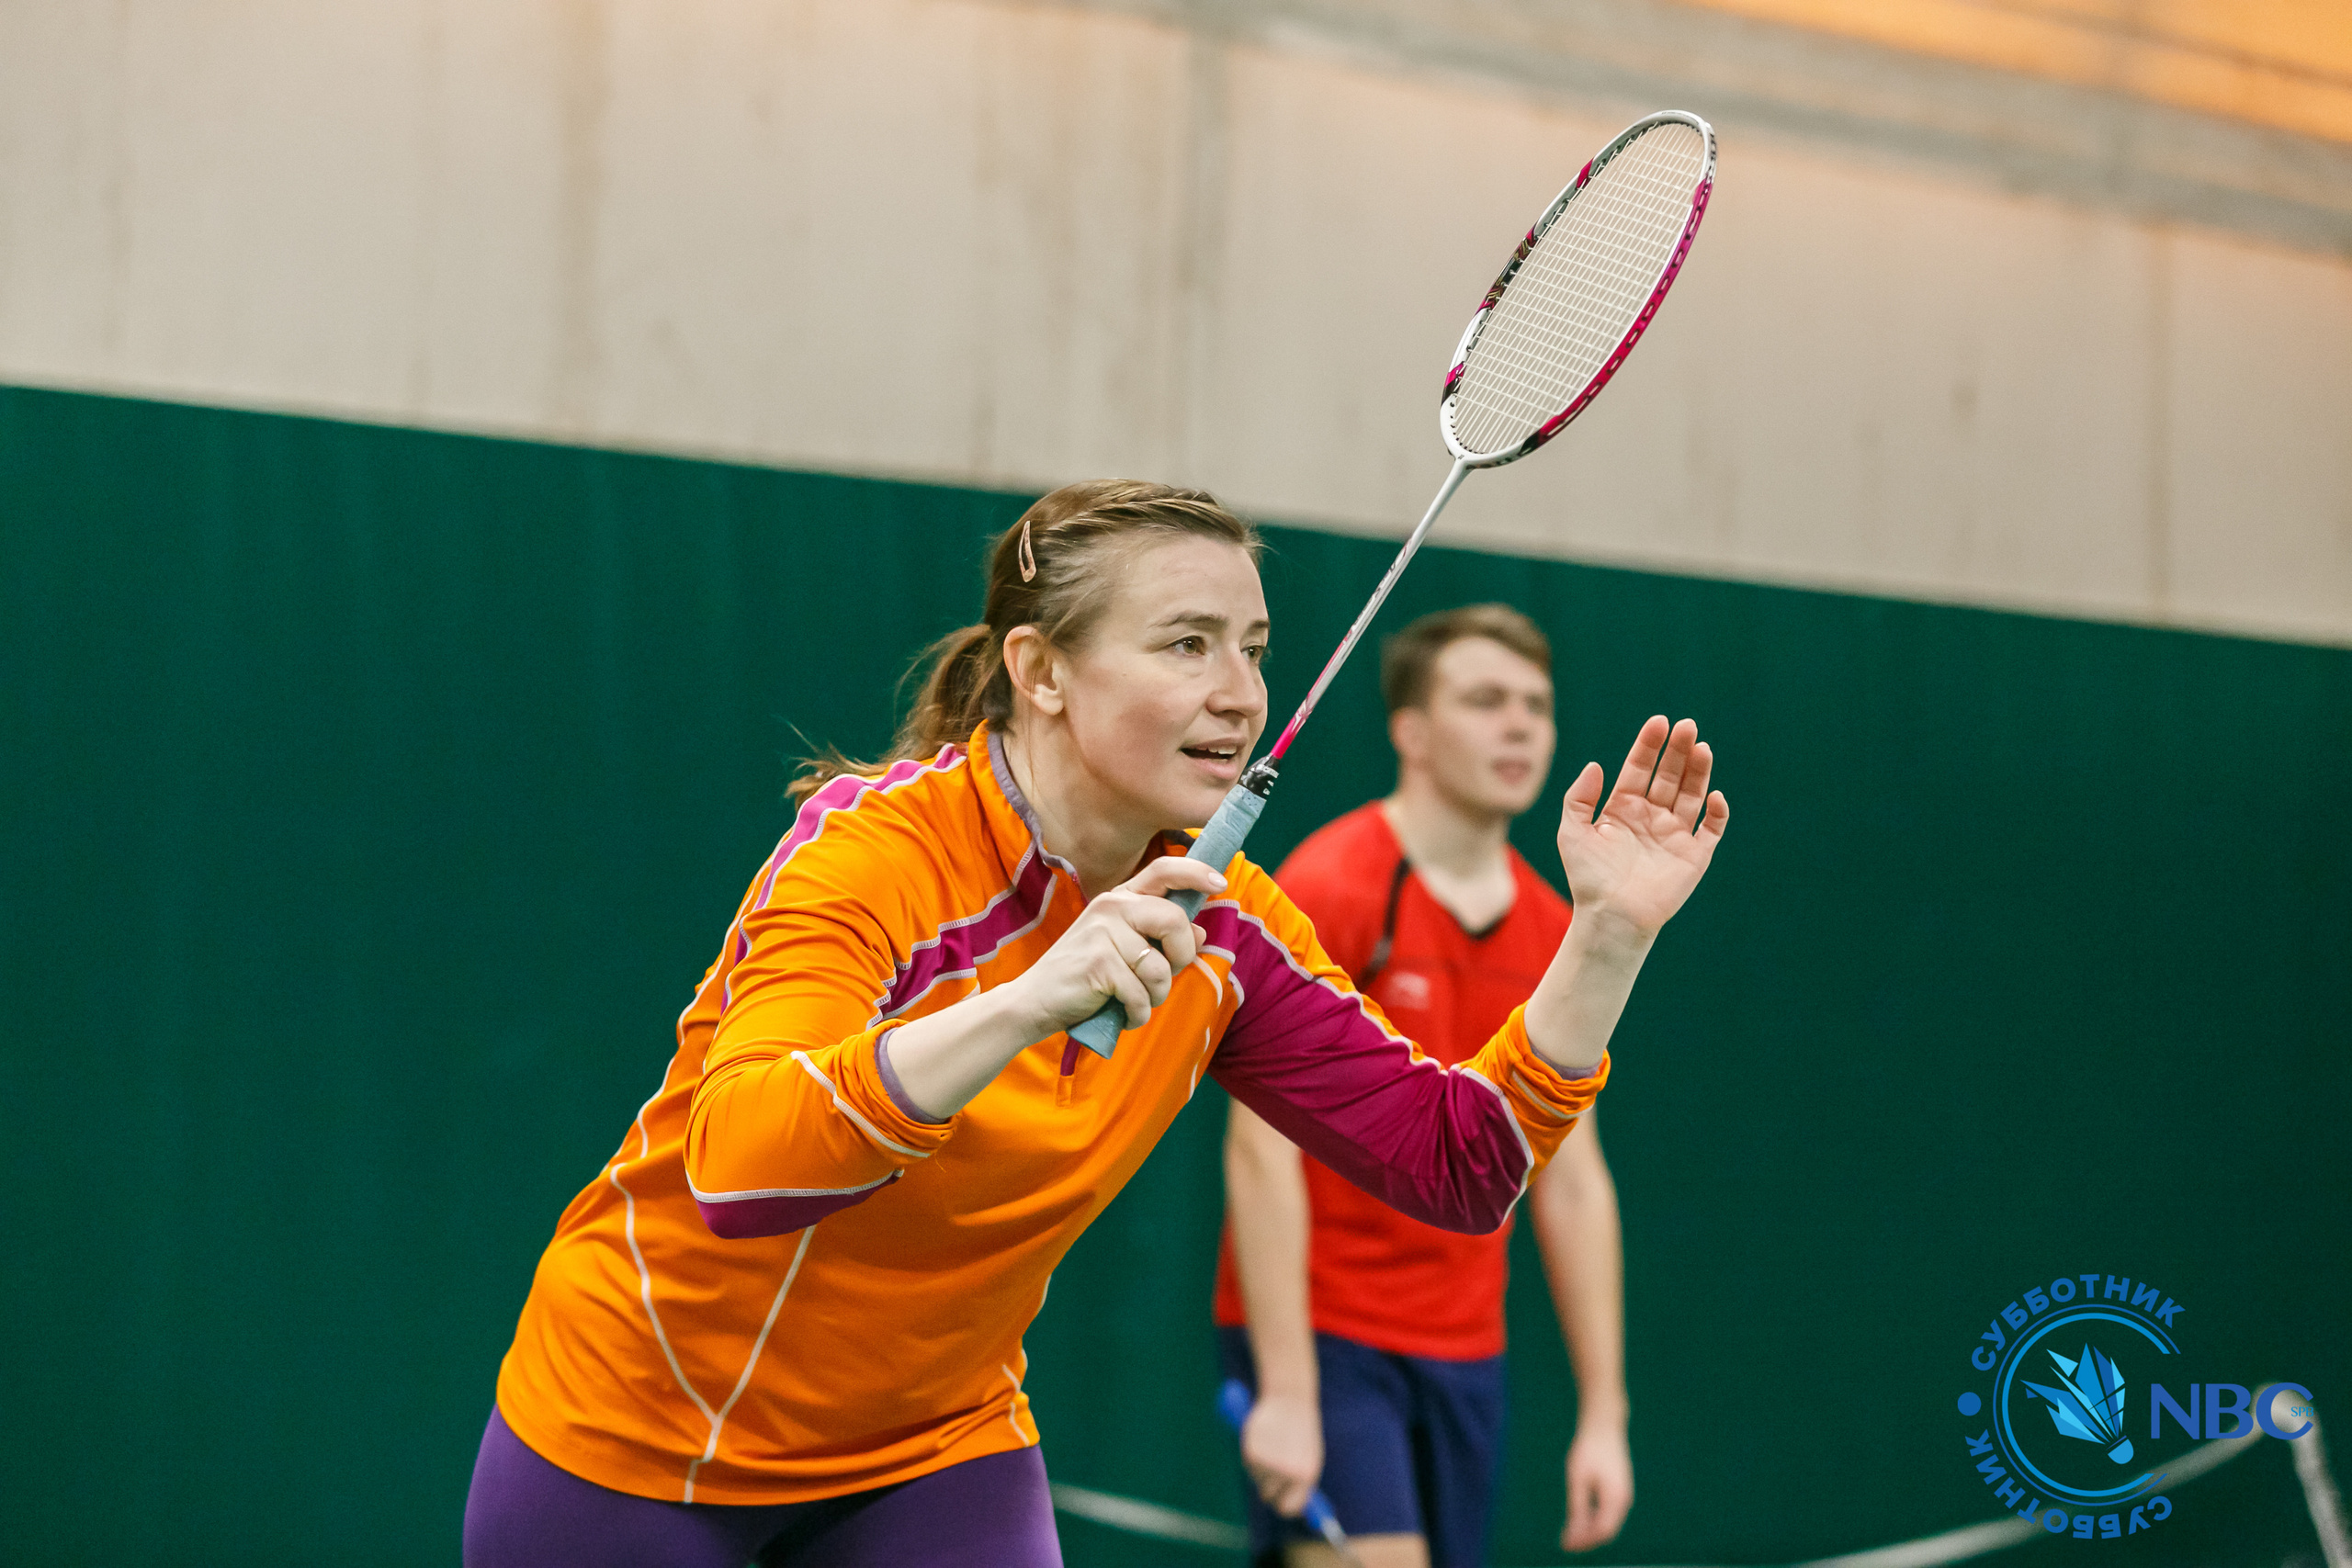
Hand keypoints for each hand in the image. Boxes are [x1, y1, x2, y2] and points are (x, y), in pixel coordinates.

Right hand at [1008, 855, 1221, 1034]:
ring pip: (1160, 968)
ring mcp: (1102, 933)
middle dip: (1181, 957)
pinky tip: (1121, 1013)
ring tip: (1133, 1000)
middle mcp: (1111, 906)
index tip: (1220, 881)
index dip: (1196, 871)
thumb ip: (1159, 937)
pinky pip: (1141, 994)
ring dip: (1155, 996)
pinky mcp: (1098, 963)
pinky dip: (1137, 1013)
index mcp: (1120, 898)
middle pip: (1174, 920)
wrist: (1035, 1000)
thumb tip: (1198, 931)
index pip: (1163, 870)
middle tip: (1160, 978)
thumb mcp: (1124, 950)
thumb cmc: (1086, 975)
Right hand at [1241, 1390, 1323, 1517]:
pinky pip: (1248, 1464)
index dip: (1283, 1505)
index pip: (1289, 1507)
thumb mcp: (1306, 1457)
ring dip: (1261, 1467)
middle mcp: (1287, 1474)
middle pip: (1268, 1496)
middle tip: (1272, 1471)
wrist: (1290, 1399)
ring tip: (1272, 1444)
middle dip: (1268, 1487)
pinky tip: (1263, 1437)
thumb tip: (1292, 1507)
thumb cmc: (1301, 1429)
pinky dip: (1252, 1453)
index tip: (1279, 1499)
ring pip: (1257, 1478)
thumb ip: (1299, 1483)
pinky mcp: (1252, 1454)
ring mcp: (1269, 1465)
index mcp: (1306, 1476)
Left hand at [1556, 716, 1727, 938]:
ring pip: (1692, 795)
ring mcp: (1674, 835)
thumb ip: (1579, 797)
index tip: (1659, 723)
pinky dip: (1716, 813)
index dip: (1650, 745)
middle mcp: (1652, 816)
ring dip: (1699, 772)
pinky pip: (1711, 830)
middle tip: (1688, 727)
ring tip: (1702, 747)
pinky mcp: (1693, 856)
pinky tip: (1713, 796)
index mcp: (1624, 808)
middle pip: (1670, 776)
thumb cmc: (1588, 878)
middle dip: (1679, 751)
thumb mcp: (1572, 832)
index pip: (1640, 768)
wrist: (1610, 917)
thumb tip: (1596, 764)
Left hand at [1562, 1422, 1633, 1550]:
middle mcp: (1624, 1500)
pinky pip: (1608, 1512)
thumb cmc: (1588, 1449)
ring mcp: (1623, 1495)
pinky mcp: (1619, 1489)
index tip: (1565, 1545)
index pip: (1602, 1531)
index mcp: (1616, 1498)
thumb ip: (1576, 1507)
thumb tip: (1572, 1534)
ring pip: (1608, 1523)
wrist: (1604, 1425)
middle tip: (1564, 1543)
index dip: (1584, 1541)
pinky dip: (1594, 1519)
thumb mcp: (1577, 1478)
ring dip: (1590, 1530)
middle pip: (1607, 1530)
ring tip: (1568, 1533)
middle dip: (1587, 1539)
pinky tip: (1578, 1518)